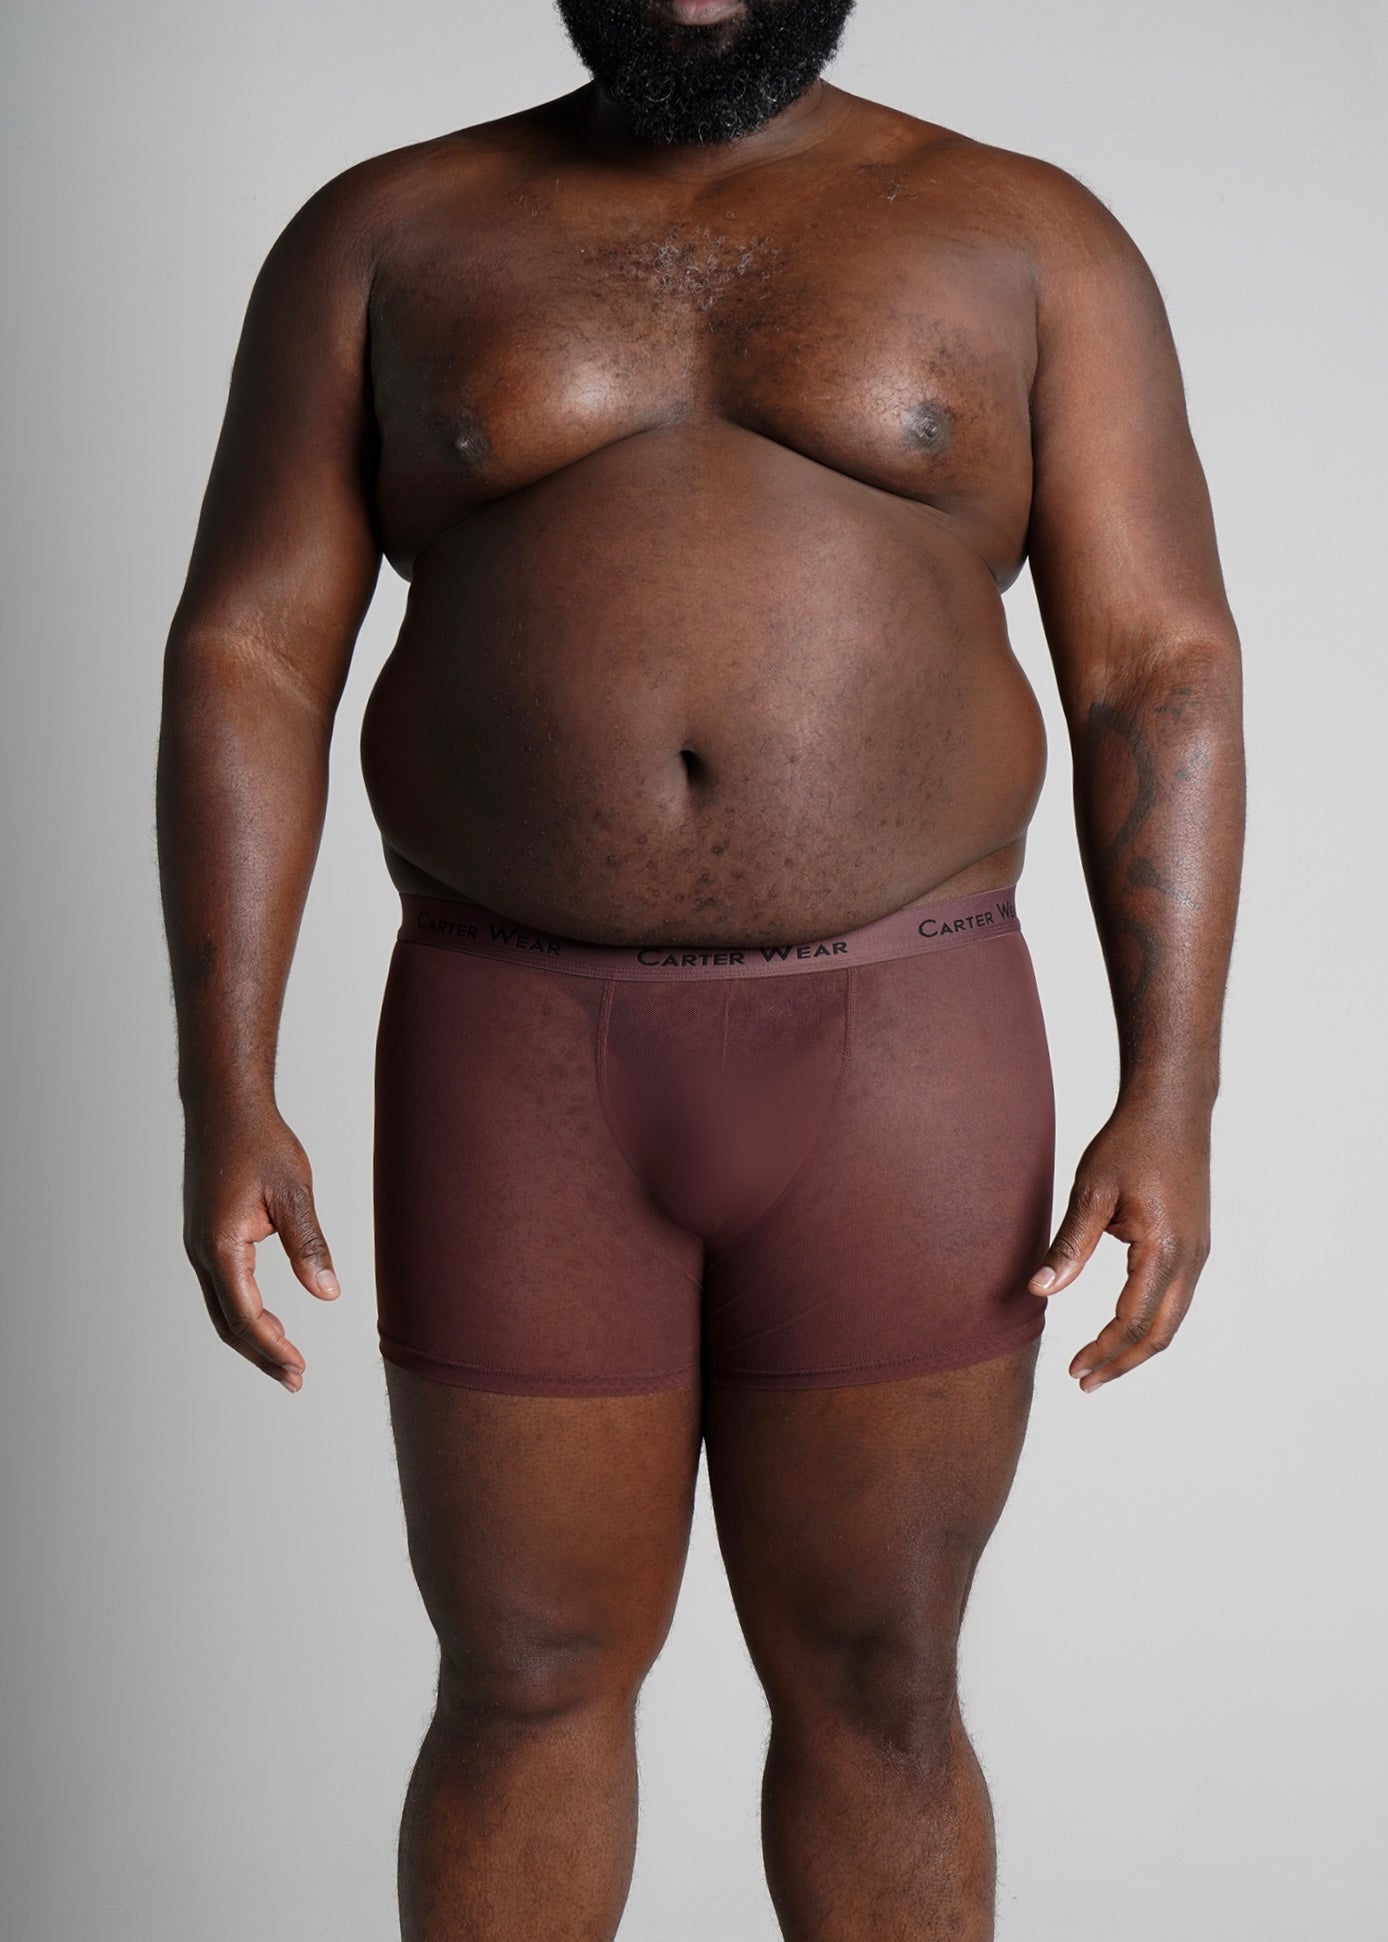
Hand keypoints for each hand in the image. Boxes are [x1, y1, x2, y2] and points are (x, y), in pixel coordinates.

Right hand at [182, 1101, 340, 1391]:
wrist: (224, 1106)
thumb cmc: (260, 1142)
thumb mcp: (294, 1193)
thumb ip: (309, 1245)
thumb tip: (328, 1294)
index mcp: (221, 1245)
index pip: (245, 1315)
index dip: (272, 1347)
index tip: (299, 1368)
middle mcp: (203, 1251)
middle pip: (228, 1322)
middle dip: (262, 1354)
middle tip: (295, 1380)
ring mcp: (201, 1244)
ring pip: (223, 1307)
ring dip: (253, 1337)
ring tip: (286, 1360)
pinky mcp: (207, 1235)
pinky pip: (223, 1287)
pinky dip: (245, 1312)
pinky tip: (271, 1318)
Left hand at [1027, 1099, 1210, 1391]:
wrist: (1173, 1108)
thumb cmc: (1130, 1143)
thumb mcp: (1092, 1191)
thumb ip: (1069, 1246)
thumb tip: (1039, 1291)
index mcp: (1164, 1249)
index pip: (1131, 1321)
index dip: (1102, 1351)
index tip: (1073, 1370)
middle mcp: (1190, 1258)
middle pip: (1160, 1333)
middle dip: (1122, 1363)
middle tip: (1084, 1382)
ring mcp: (1198, 1252)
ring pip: (1172, 1319)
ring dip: (1138, 1347)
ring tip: (1101, 1364)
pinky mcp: (1196, 1243)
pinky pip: (1176, 1299)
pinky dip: (1151, 1323)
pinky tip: (1124, 1327)